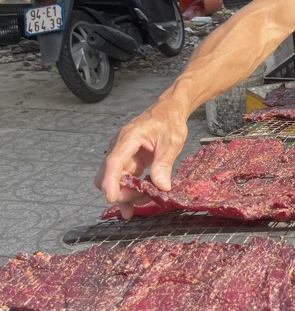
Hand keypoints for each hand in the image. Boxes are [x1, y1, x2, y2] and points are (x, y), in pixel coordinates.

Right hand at [94, 104, 187, 218]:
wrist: (169, 111)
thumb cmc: (169, 121)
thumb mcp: (171, 142)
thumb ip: (164, 164)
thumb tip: (162, 187)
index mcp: (129, 139)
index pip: (113, 162)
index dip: (111, 181)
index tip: (111, 198)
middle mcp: (120, 147)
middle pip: (108, 175)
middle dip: (121, 191)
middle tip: (143, 198)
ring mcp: (123, 155)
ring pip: (115, 180)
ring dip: (127, 193)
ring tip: (147, 198)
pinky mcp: (129, 161)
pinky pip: (125, 179)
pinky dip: (131, 190)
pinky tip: (140, 199)